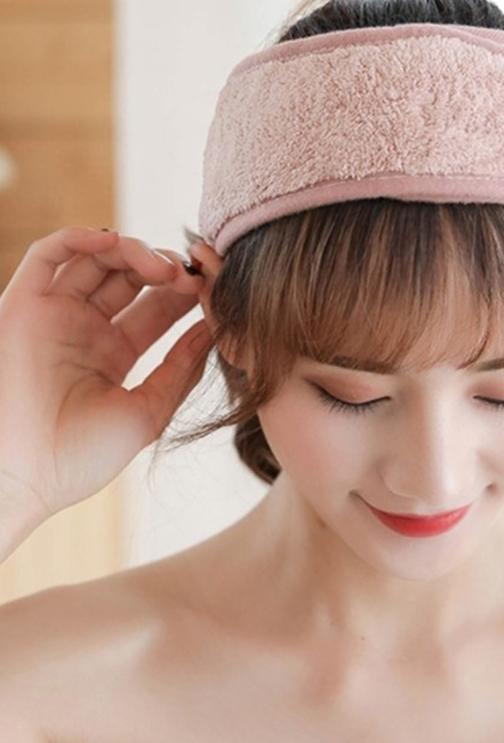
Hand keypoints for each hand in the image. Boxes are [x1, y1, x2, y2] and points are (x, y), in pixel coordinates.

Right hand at [0, 226, 212, 521]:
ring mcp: (54, 315)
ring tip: (166, 268)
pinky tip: (114, 243)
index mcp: (114, 353)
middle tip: (193, 276)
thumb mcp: (148, 410)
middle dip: (166, 269)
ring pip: (95, 259)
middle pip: (131, 278)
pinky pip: (47, 256)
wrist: (28, 477)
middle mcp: (84, 329)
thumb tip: (213, 330)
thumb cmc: (86, 456)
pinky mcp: (22, 306)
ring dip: (134, 251)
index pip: (157, 308)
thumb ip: (180, 369)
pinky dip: (80, 238)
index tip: (215, 289)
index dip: (186, 293)